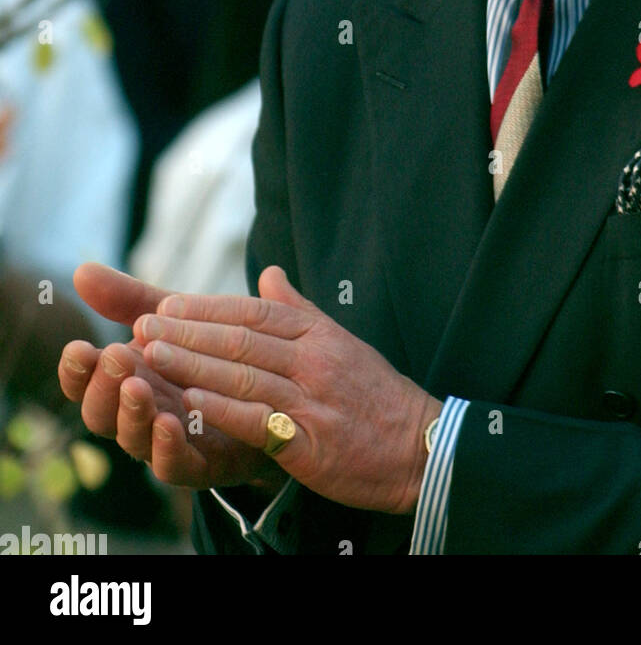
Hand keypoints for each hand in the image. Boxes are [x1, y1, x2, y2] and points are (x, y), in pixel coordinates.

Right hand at [58, 264, 281, 492]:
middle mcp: (140, 415)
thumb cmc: (213, 355)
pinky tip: (169, 423)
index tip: (77, 346)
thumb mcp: (176, 319)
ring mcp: (167, 443)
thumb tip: (81, 269)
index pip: (87, 382)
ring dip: (132, 413)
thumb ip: (131, 299)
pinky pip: (176, 466)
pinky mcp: (202, 465)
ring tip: (136, 386)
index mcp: (128, 379)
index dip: (76, 370)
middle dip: (103, 386)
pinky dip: (167, 447)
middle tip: (114, 355)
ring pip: (134, 439)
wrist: (275, 394)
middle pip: (101, 413)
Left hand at [133, 265, 442, 514]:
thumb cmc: (376, 395)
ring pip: (243, 375)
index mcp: (319, 335)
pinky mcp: (309, 441)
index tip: (168, 303)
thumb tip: (269, 272)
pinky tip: (186, 402)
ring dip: (192, 363)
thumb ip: (300, 309)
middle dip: (187, 330)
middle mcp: (314, 361)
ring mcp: (311, 400)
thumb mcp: (342, 342)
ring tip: (151, 355)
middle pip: (242, 339)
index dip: (209, 307)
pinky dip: (219, 409)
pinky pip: (256, 420)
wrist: (418, 446)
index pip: (256, 312)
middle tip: (144, 325)